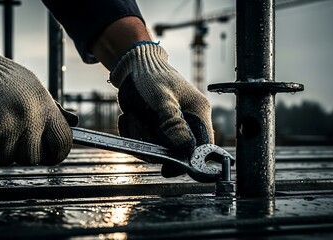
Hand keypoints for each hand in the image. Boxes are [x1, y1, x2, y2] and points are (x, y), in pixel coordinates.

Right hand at [0, 35, 74, 165]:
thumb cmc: (0, 77)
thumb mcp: (33, 87)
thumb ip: (53, 109)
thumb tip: (74, 122)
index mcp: (44, 108)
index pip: (63, 144)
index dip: (56, 154)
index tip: (47, 155)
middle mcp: (28, 120)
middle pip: (33, 158)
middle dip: (21, 152)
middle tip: (9, 135)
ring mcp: (5, 131)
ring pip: (5, 159)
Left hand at [109, 43, 213, 176]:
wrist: (133, 68)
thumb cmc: (151, 77)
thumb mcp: (162, 99)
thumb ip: (173, 123)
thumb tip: (186, 147)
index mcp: (198, 113)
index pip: (202, 146)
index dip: (188, 161)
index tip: (169, 168)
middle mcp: (186, 123)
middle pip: (175, 152)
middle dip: (153, 143)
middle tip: (141, 121)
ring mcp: (169, 129)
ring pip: (156, 150)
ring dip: (139, 136)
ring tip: (134, 114)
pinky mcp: (154, 131)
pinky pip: (143, 145)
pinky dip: (132, 134)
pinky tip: (130, 116)